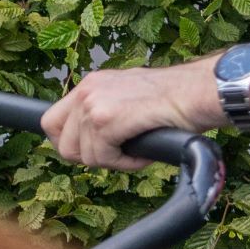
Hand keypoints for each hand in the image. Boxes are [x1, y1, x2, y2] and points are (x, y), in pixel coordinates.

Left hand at [42, 62, 219, 170]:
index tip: (90, 152)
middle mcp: (86, 91)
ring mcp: (94, 105)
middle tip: (118, 155)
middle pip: (61, 144)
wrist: (199, 92)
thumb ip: (105, 115)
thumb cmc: (175, 99)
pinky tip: (144, 152)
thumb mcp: (129, 100)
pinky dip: (125, 163)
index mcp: (90, 85)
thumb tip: (90, 143)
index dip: (68, 145)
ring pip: (85, 156)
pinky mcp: (107, 119)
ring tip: (138, 150)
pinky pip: (103, 158)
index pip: (50, 121)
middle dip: (89, 158)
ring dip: (113, 161)